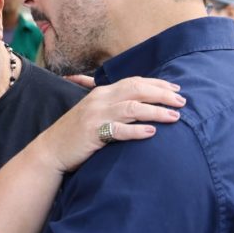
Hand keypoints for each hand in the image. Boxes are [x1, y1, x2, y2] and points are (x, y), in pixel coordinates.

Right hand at [40, 76, 184, 172]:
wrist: (51, 150)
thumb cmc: (75, 134)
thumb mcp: (93, 112)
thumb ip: (113, 105)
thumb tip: (140, 103)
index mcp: (101, 92)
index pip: (133, 82)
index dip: (157, 84)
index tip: (176, 90)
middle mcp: (99, 100)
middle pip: (136, 90)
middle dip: (162, 94)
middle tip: (182, 102)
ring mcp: (95, 116)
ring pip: (132, 108)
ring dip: (156, 111)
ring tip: (175, 116)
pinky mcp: (93, 133)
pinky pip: (119, 130)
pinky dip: (137, 130)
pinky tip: (152, 133)